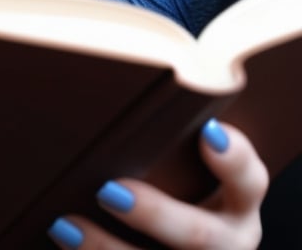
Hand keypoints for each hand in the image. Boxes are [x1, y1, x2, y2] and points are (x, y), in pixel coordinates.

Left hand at [47, 120, 267, 248]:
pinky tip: (65, 240)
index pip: (248, 180)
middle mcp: (228, 243)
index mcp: (240, 203)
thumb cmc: (178, 176)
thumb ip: (174, 134)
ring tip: (66, 225)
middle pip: (198, 235)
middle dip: (154, 214)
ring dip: (106, 248)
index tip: (208, 129)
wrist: (176, 235)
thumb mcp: (191, 163)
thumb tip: (129, 80)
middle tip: (108, 189)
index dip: (233, 157)